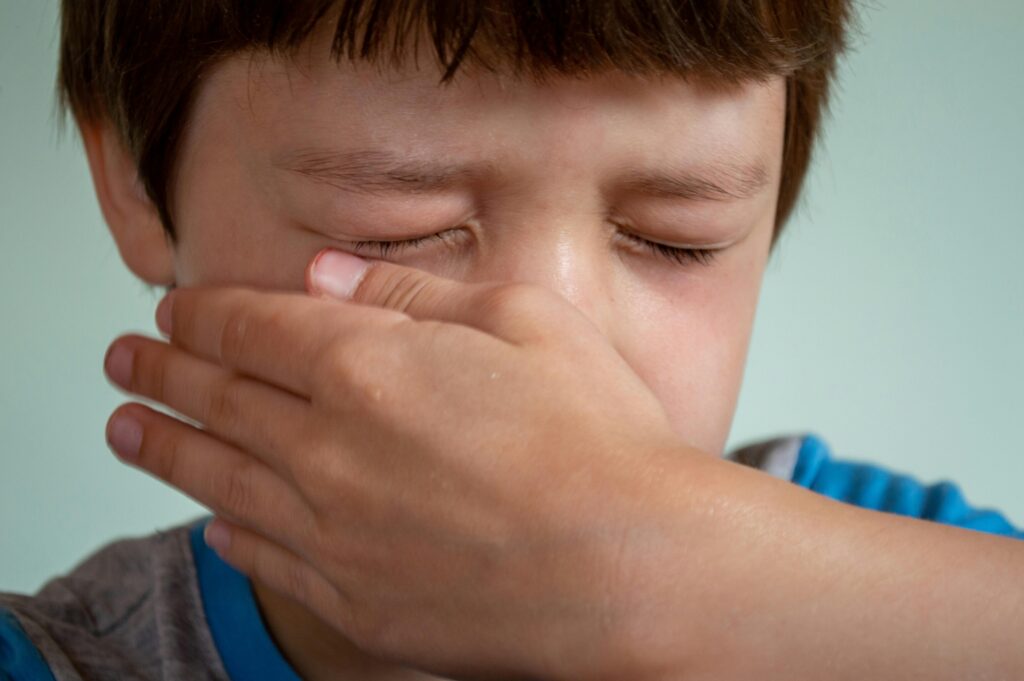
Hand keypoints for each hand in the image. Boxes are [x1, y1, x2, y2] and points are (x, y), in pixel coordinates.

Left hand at [102, 248, 697, 680]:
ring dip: (163, 449)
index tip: (174, 309)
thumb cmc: (597, 439)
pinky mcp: (355, 601)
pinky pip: (265, 560)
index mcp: (366, 366)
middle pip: (216, 400)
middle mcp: (328, 450)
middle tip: (123, 361)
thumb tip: (329, 273)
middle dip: (161, 372)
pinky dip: (228, 533)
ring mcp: (334, 534)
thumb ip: (415, 292)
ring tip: (127, 432)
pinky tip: (214, 522)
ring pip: (220, 481)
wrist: (634, 569)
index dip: (203, 314)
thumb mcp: (523, 319)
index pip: (251, 328)